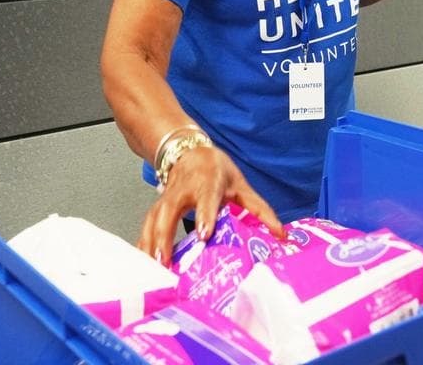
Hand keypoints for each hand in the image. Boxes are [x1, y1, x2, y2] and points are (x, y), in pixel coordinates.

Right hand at [137, 144, 283, 265]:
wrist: (189, 152)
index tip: (204, 234)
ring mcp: (167, 198)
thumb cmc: (216, 170)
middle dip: (165, 236)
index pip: (206, 199)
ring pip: (154, 219)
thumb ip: (260, 210)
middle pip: (169, 211)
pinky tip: (143, 264)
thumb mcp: (241, 185)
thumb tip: (280, 234)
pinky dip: (143, 245)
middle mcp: (183, 190)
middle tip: (165, 261)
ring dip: (151, 244)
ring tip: (153, 269)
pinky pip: (147, 226)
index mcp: (208, 183)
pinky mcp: (157, 207)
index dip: (204, 216)